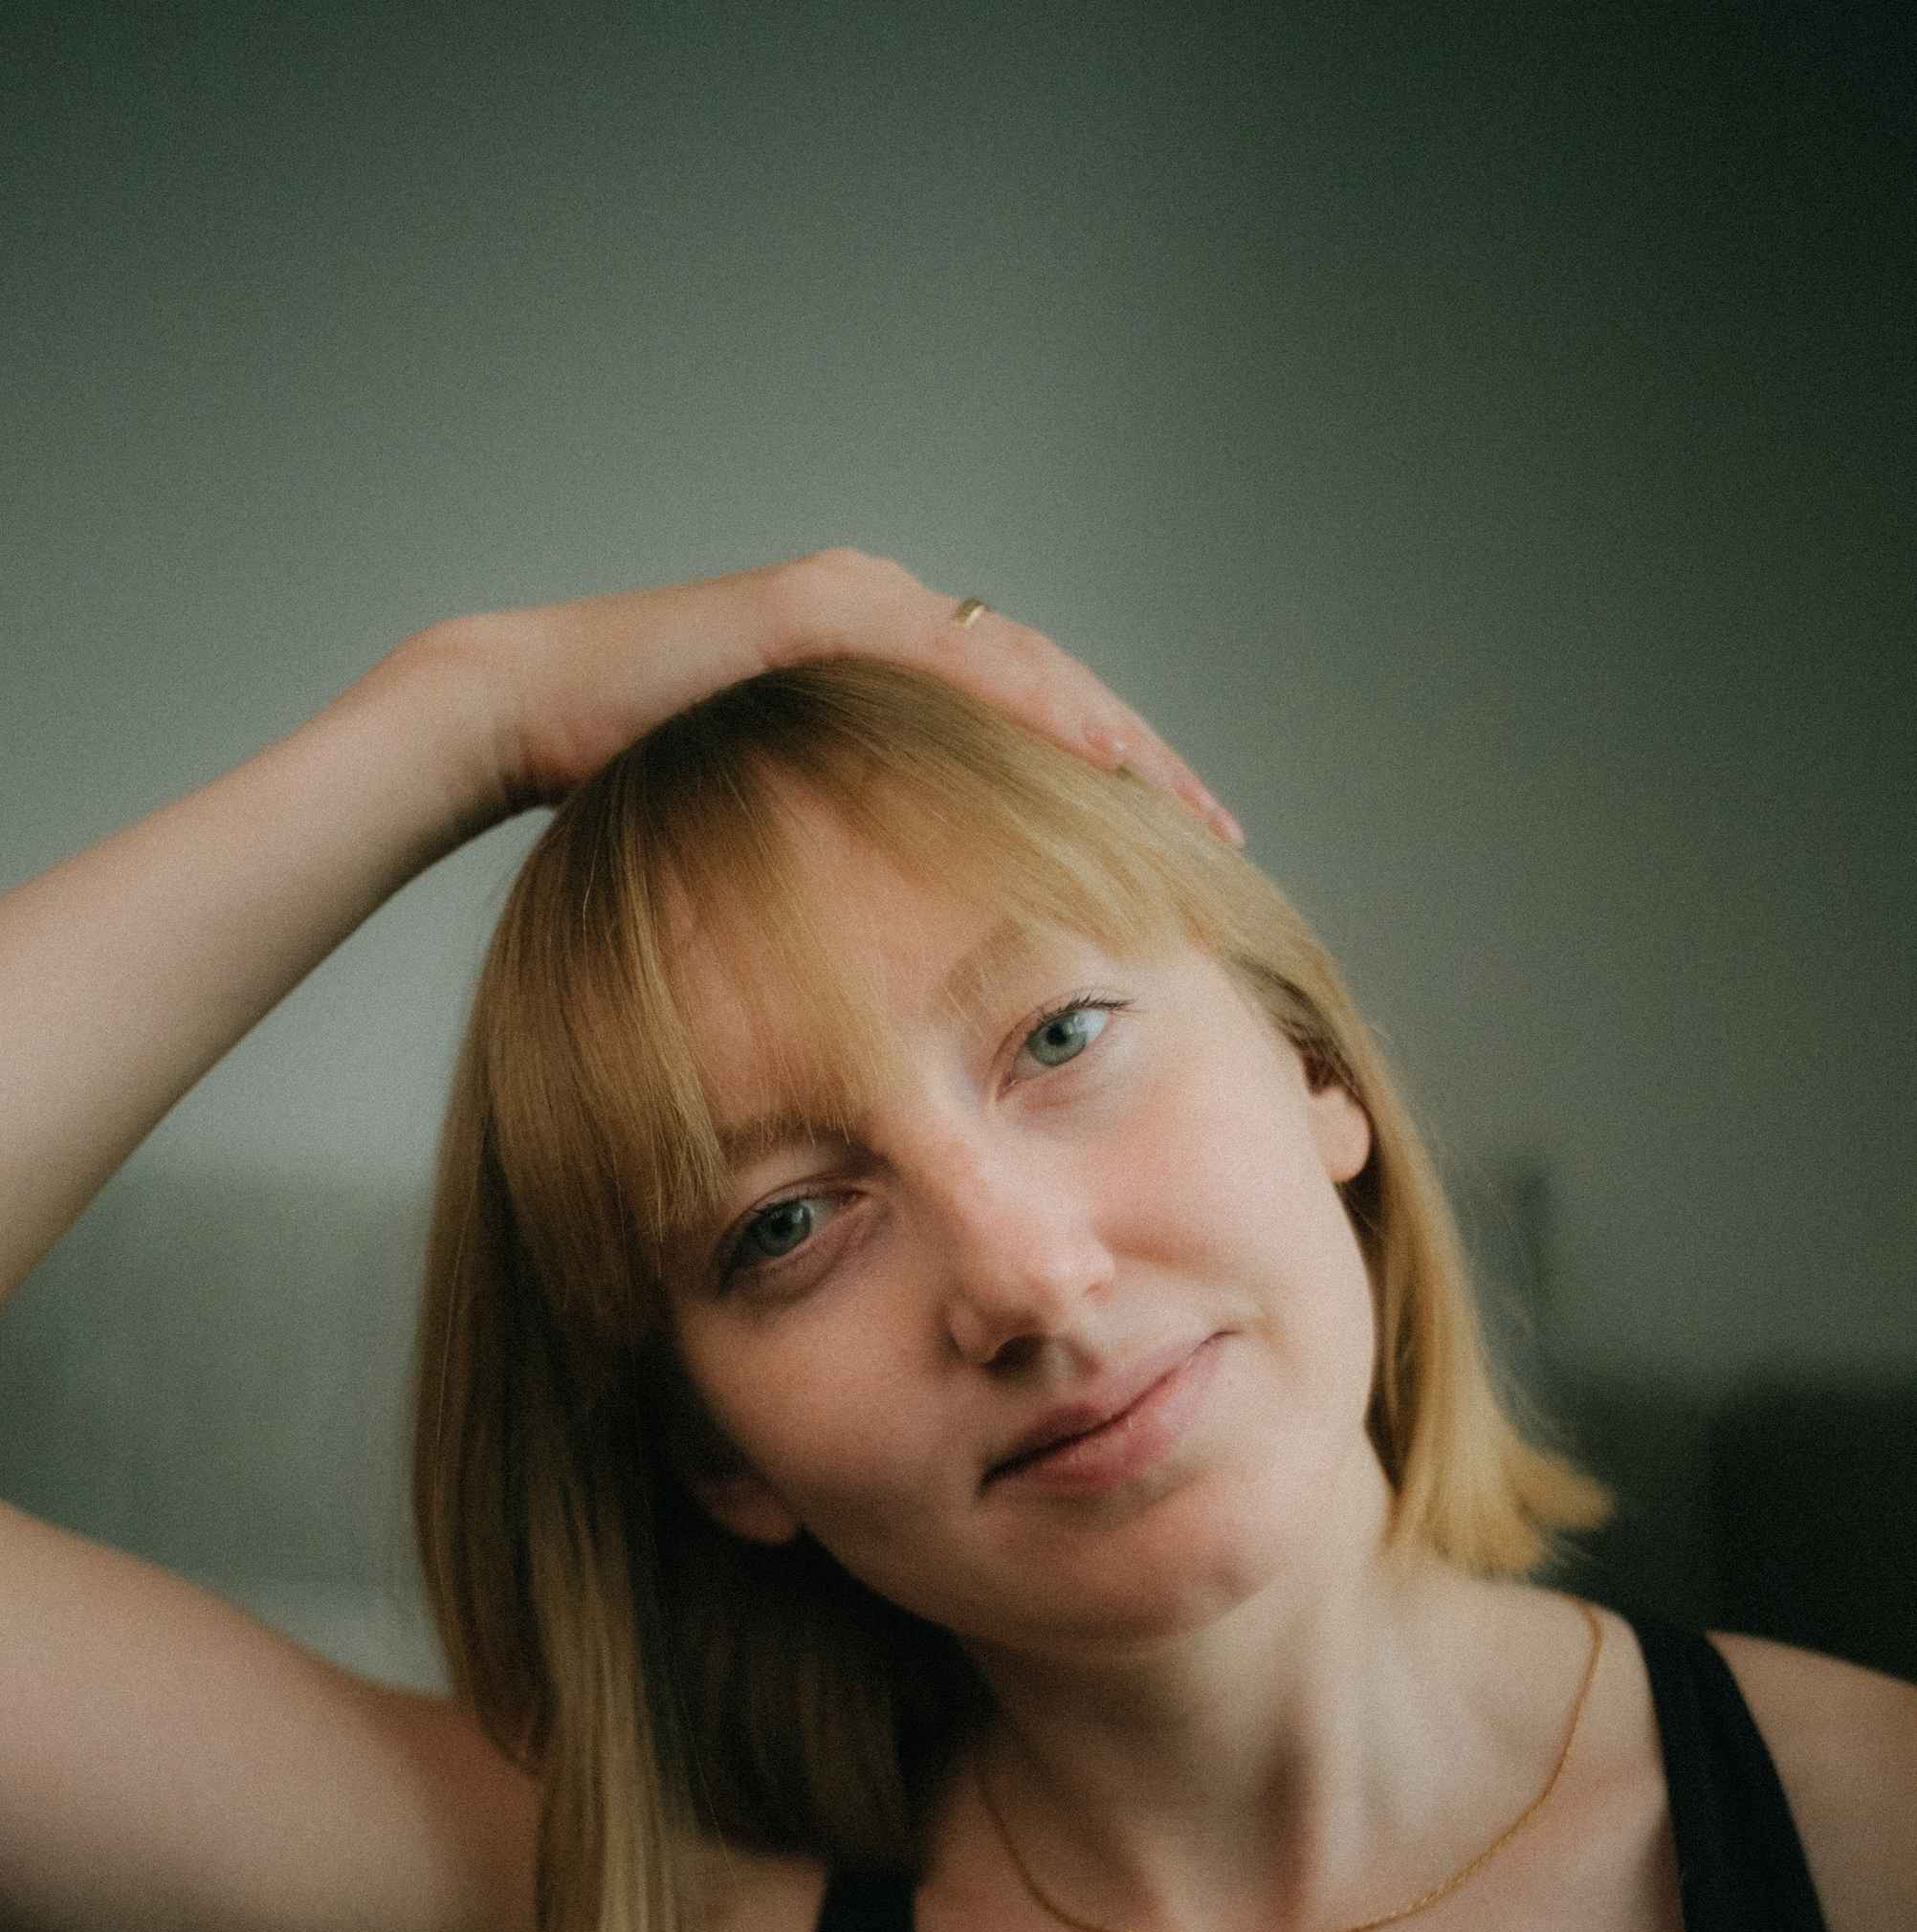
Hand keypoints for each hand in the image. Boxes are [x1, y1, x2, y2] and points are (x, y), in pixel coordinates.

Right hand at [419, 549, 1243, 844]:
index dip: (1110, 784)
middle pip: (1050, 690)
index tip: (1179, 851)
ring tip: (1184, 806)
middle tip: (1221, 833)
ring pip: (1022, 669)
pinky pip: (952, 660)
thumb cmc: (628, 787)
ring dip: (1112, 736)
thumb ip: (848, 848)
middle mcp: (884, 612)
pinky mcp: (816, 608)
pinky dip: (1029, 709)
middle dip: (1143, 763)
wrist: (520, 711)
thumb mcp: (773, 825)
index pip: (1026, 721)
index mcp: (881, 665)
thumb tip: (903, 941)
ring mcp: (854, 600)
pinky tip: (1095, 760)